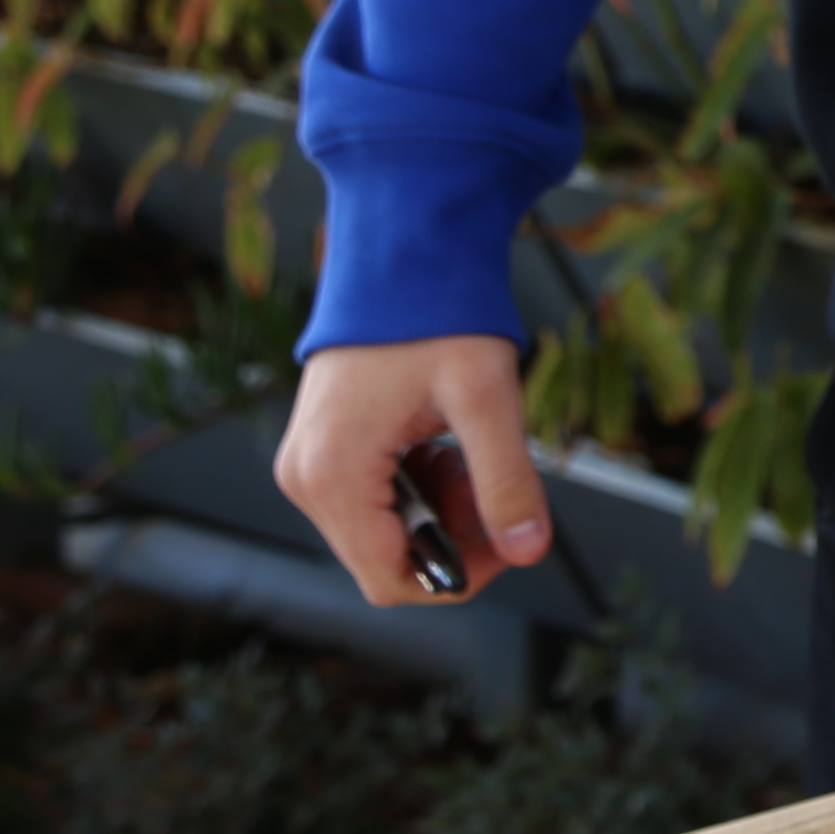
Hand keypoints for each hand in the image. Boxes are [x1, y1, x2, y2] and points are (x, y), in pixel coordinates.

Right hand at [273, 336, 553, 607]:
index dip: (460, 575)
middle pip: (387, 558)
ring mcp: (307, 464)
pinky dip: (418, 486)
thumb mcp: (484, 396)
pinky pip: (372, 499)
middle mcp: (305, 480)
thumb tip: (530, 551)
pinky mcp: (321, 449)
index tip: (508, 538)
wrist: (399, 253)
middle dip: (453, 534)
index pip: (392, 580)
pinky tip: (445, 444)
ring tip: (471, 452)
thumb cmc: (435, 314)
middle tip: (493, 482)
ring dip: (438, 508)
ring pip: (383, 530)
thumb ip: (506, 480)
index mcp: (333, 477)